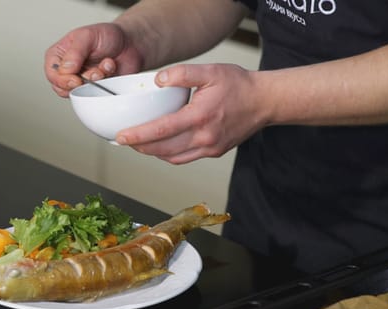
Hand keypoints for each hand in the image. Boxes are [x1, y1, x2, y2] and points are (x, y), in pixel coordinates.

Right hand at [44, 23, 142, 97]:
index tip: (76, 79)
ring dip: (96, 81)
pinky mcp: (95, 89)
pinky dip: (106, 82)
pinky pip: (96, 94)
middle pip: (63, 88)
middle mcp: (68, 70)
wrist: (129, 43)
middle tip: (94, 72)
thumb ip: (75, 52)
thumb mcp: (87, 36)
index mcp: (59, 56)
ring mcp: (81, 81)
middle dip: (82, 81)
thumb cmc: (106, 35)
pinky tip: (110, 68)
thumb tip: (65, 69)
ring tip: (104, 66)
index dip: (62, 80)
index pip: (52, 74)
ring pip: (80, 93)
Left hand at [116, 64, 265, 163]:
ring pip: (173, 157)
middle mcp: (204, 137)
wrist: (265, 101)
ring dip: (153, 153)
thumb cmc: (239, 85)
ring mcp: (210, 148)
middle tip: (123, 140)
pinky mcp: (214, 152)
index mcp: (200, 117)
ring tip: (138, 143)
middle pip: (163, 149)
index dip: (138, 135)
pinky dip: (169, 154)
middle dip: (140, 147)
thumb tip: (158, 80)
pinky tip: (160, 145)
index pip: (161, 130)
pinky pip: (185, 158)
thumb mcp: (210, 71)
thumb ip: (182, 73)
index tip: (121, 136)